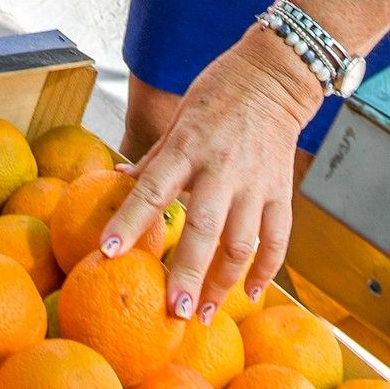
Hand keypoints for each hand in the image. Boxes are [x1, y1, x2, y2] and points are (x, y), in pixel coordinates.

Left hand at [101, 27, 323, 319]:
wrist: (275, 76)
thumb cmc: (219, 92)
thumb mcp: (179, 117)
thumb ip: (154, 157)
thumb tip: (119, 181)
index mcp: (189, 146)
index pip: (153, 189)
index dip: (129, 222)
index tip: (107, 252)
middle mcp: (222, 168)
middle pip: (204, 229)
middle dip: (187, 273)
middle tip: (172, 310)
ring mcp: (256, 182)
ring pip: (242, 243)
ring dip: (223, 283)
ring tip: (203, 312)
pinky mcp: (282, 190)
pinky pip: (277, 238)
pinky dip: (266, 269)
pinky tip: (251, 292)